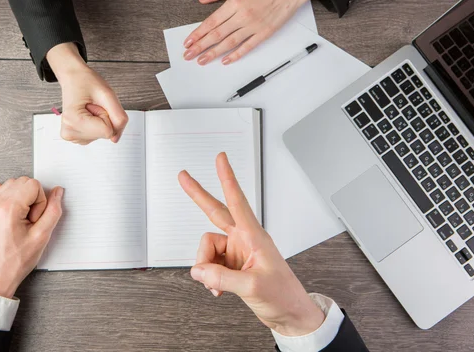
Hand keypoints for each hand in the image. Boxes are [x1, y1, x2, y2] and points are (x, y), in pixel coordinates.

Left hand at [0, 177, 63, 297]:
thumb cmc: (16, 261)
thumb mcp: (42, 236)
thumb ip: (53, 210)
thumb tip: (58, 192)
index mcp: (8, 209)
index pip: (33, 184)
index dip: (40, 201)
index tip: (35, 219)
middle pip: (22, 181)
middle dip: (31, 197)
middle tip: (30, 219)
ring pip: (11, 184)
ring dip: (20, 196)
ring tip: (21, 218)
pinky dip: (9, 197)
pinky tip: (13, 214)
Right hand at [47, 43, 128, 144]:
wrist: (73, 79)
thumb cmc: (86, 82)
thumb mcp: (108, 94)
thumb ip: (118, 117)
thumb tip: (116, 138)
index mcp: (73, 121)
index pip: (108, 131)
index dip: (107, 115)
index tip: (95, 104)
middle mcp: (69, 132)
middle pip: (105, 134)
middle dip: (104, 118)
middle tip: (92, 105)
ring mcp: (72, 136)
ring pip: (102, 135)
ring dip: (100, 121)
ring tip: (89, 108)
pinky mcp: (76, 137)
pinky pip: (98, 135)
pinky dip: (97, 124)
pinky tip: (87, 114)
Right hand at [178, 153, 324, 335]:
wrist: (290, 315)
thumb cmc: (283, 295)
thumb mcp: (252, 287)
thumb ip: (221, 278)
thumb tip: (198, 271)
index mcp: (254, 236)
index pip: (237, 201)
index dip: (227, 178)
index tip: (220, 159)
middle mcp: (244, 240)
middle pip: (215, 213)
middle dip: (198, 196)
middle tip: (183, 177)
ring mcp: (236, 252)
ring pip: (207, 249)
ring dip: (205, 267)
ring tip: (216, 285)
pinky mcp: (232, 266)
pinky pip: (209, 265)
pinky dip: (209, 278)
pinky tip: (217, 289)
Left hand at [183, 0, 321, 65]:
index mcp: (236, 2)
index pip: (211, 22)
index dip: (198, 33)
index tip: (188, 42)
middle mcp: (243, 15)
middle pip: (217, 34)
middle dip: (200, 46)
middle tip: (189, 55)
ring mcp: (254, 26)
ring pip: (229, 43)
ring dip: (213, 53)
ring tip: (202, 60)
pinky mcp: (264, 33)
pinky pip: (247, 47)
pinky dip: (236, 55)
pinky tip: (225, 61)